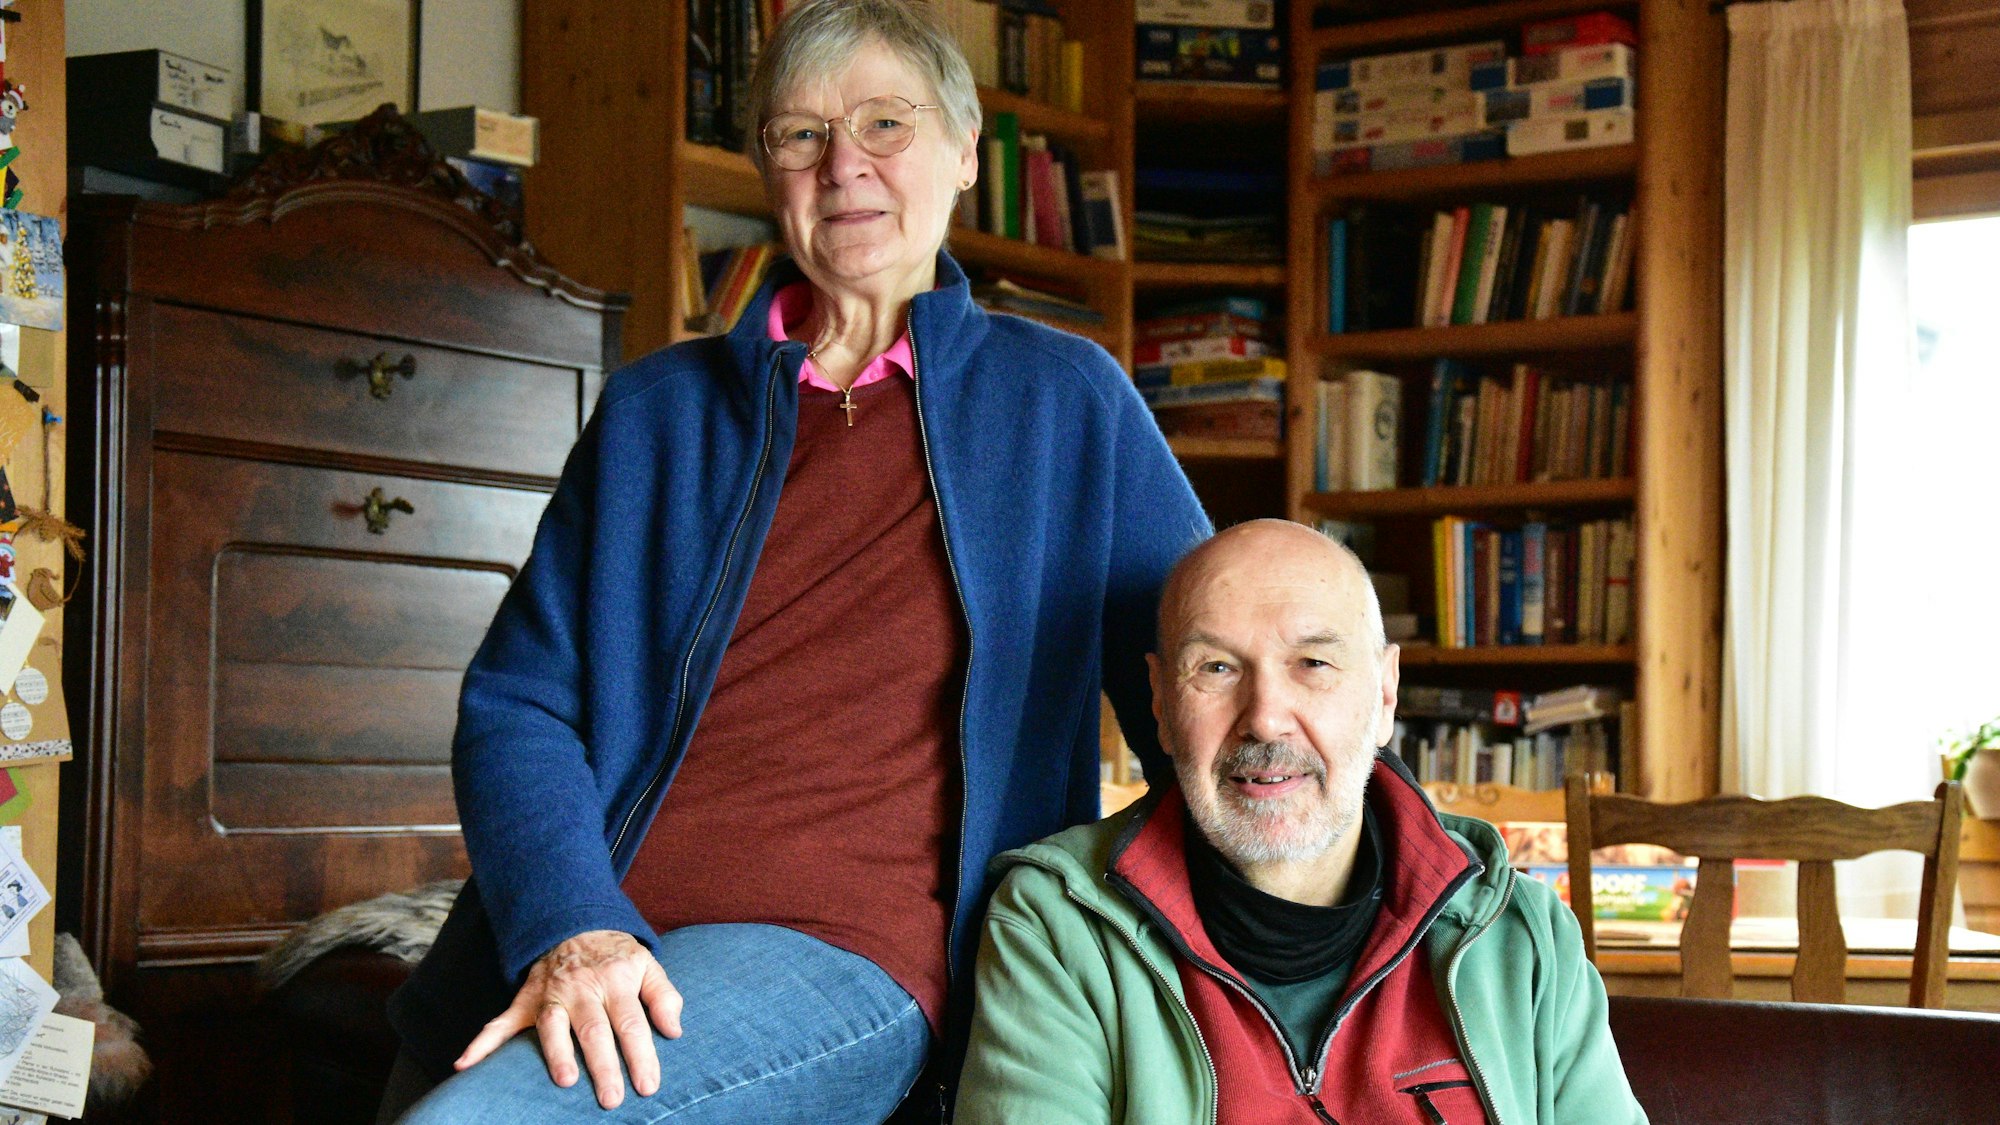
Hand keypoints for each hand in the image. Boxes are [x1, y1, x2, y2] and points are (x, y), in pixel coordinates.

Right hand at [455, 929, 683, 1109]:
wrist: (575, 922)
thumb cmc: (617, 955)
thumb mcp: (648, 964)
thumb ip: (664, 996)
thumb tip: (674, 1031)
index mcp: (616, 981)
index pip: (631, 1023)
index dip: (641, 1055)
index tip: (648, 1085)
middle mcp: (583, 989)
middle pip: (594, 1030)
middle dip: (603, 1066)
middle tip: (611, 1098)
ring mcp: (551, 995)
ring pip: (552, 1026)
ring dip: (556, 1053)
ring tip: (563, 1081)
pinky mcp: (526, 1000)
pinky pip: (500, 1022)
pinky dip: (481, 1044)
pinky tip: (463, 1065)